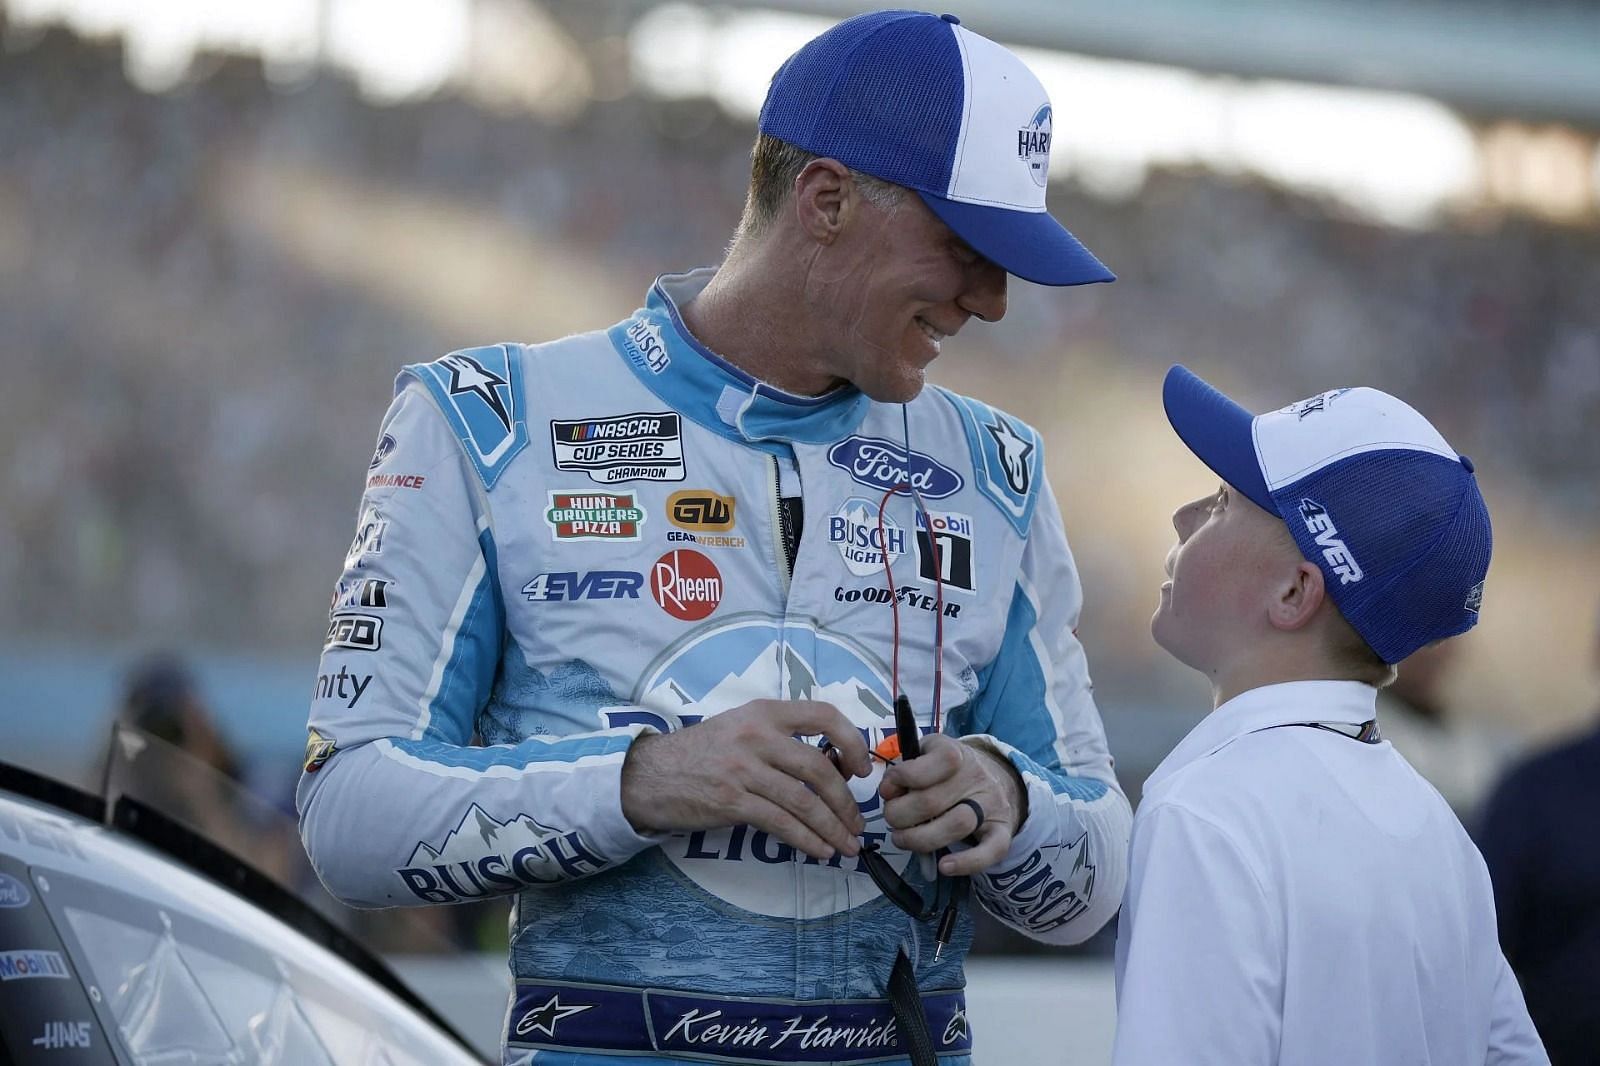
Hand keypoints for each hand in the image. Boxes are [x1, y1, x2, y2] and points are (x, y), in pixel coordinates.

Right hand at [620, 699, 872, 860]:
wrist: (649, 774)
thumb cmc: (700, 753)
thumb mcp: (739, 727)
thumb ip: (779, 739)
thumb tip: (828, 770)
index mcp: (764, 712)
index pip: (823, 715)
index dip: (852, 741)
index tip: (862, 768)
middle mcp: (757, 736)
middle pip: (819, 768)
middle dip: (845, 801)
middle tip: (857, 822)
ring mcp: (744, 769)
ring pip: (803, 801)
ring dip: (831, 826)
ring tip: (846, 845)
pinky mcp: (732, 801)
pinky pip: (781, 823)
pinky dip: (806, 839)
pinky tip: (820, 850)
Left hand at [879, 735, 1025, 876]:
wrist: (996, 778)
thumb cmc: (948, 772)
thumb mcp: (926, 757)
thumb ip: (904, 770)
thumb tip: (888, 791)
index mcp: (954, 754)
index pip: (934, 762)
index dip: (903, 777)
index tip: (887, 789)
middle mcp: (976, 777)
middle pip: (932, 801)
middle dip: (899, 814)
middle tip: (891, 818)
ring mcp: (991, 805)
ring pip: (956, 826)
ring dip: (920, 839)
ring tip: (902, 839)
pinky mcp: (1002, 832)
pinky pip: (991, 851)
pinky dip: (967, 862)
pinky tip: (945, 866)